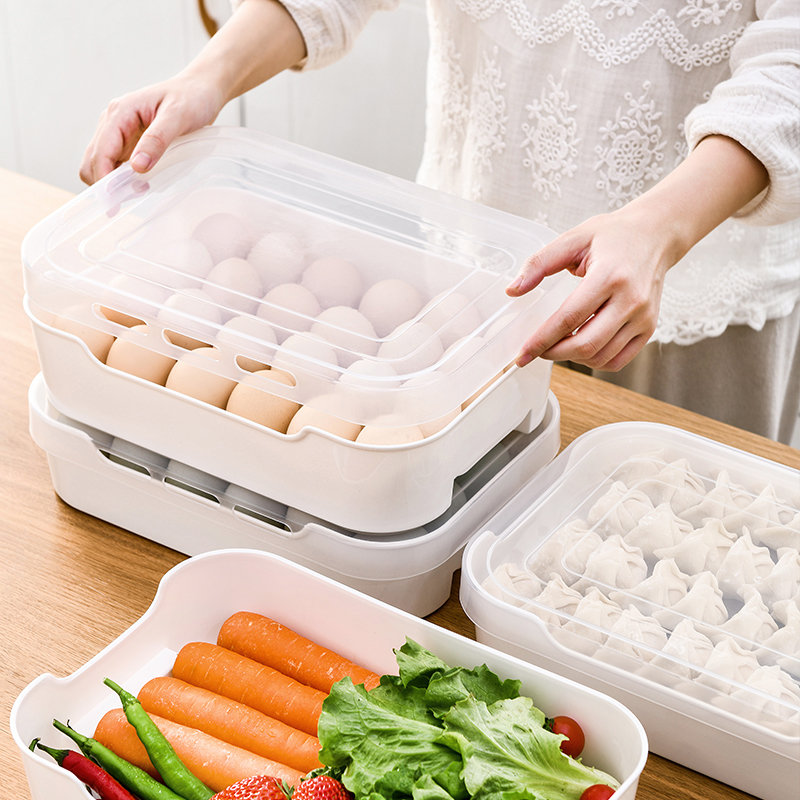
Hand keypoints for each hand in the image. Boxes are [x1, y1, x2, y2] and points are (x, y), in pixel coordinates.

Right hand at [79, 0, 306, 185]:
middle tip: (134, 197)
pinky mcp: (129, 142)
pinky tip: (143, 183)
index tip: (113, 203)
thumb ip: (157, 140)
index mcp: (120, 112)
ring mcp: (119, 132)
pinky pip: (116, 165)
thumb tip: (137, 167)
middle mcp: (113, 121)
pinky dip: (123, 178)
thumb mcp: (177, 117)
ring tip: (142, 190)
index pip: (100, 151)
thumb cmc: (190, 99)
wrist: (200, 91)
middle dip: (106, 184)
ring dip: (114, 182)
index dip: (103, 180)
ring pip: (102, 164)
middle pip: (93, 160)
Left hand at [507, 135, 769, 371]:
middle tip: (537, 350)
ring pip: (601, 356)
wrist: (656, 234)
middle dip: (554, 353)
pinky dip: (594, 361)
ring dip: (573, 358)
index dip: (542, 340)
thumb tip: (513, 290)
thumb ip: (539, 263)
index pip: (569, 318)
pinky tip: (581, 349)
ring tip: (558, 346)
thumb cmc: (613, 235)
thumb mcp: (573, 239)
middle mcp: (631, 300)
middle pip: (586, 344)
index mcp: (609, 276)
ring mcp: (643, 317)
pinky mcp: (649, 328)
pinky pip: (618, 361)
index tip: (521, 354)